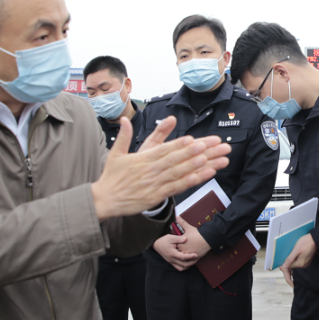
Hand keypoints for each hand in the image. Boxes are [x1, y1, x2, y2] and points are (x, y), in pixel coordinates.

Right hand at [91, 116, 230, 220]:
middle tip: (214, 145)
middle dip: (197, 151)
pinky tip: (204, 176)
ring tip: (214, 159)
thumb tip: (124, 119)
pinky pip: (176, 188)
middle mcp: (150, 170)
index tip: (194, 139)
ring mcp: (154, 184)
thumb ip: (124, 136)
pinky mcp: (156, 196)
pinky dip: (191, 182)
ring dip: (198, 166)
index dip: (179, 145)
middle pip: (177, 159)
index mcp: (142, 159)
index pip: (164, 150)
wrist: (104, 200)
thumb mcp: (116, 153)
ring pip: (180, 173)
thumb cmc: (111, 177)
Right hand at [154, 234, 200, 271]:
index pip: (182, 257)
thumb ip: (178, 238)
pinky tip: (188, 262)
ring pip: (182, 268)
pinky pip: (179, 268)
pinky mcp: (172, 262)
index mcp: (172, 253)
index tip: (196, 254)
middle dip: (191, 262)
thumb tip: (186, 238)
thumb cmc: (164, 240)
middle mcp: (172, 259)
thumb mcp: (170, 237)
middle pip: (183, 264)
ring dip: (188, 265)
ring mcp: (171, 262)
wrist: (156, 244)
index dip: (190, 256)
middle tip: (197, 257)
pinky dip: (185, 266)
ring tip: (194, 260)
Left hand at [175, 216, 211, 256]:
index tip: (180, 244)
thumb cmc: (197, 233)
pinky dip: (191, 258)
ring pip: (184, 257)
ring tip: (189, 252)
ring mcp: (188, 255)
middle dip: (181, 251)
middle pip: (179, 252)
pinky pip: (191, 260)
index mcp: (180, 243)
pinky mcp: (194, 258)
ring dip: (186, 255)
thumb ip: (181, 222)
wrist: (207, 239)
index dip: (178, 245)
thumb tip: (177, 216)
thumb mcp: (188, 227)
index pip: (175, 246)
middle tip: (185, 249)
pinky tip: (193, 254)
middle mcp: (183, 250)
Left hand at [280, 233, 316, 286]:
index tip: (280, 262)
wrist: (315, 239)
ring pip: (295, 264)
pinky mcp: (307, 260)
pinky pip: (299, 262)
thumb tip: (284, 266)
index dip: (283, 265)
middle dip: (287, 265)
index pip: (289, 268)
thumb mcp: (296, 250)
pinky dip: (295, 260)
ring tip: (287, 257)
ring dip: (291, 262)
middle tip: (283, 259)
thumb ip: (290, 259)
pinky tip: (293, 256)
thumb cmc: (306, 242)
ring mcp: (306, 263)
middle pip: (292, 267)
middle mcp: (303, 265)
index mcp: (300, 264)